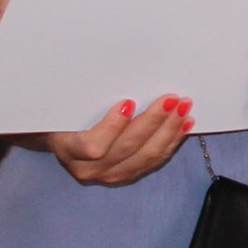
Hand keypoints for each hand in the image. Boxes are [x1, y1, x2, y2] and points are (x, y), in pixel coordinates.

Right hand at [45, 95, 194, 185]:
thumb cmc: (66, 114)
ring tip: (183, 107)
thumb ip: (85, 95)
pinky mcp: (127, 174)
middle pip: (127, 147)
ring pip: (146, 155)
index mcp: (68, 149)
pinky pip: (154, 159)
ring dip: (169, 129)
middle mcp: (88, 168)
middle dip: (153, 121)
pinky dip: (172, 140)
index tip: (128, 102)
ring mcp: (109, 175)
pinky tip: (184, 124)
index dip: (112, 126)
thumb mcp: (67, 103)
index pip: (92, 145)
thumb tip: (112, 72)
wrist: (63, 137)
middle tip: (171, 98)